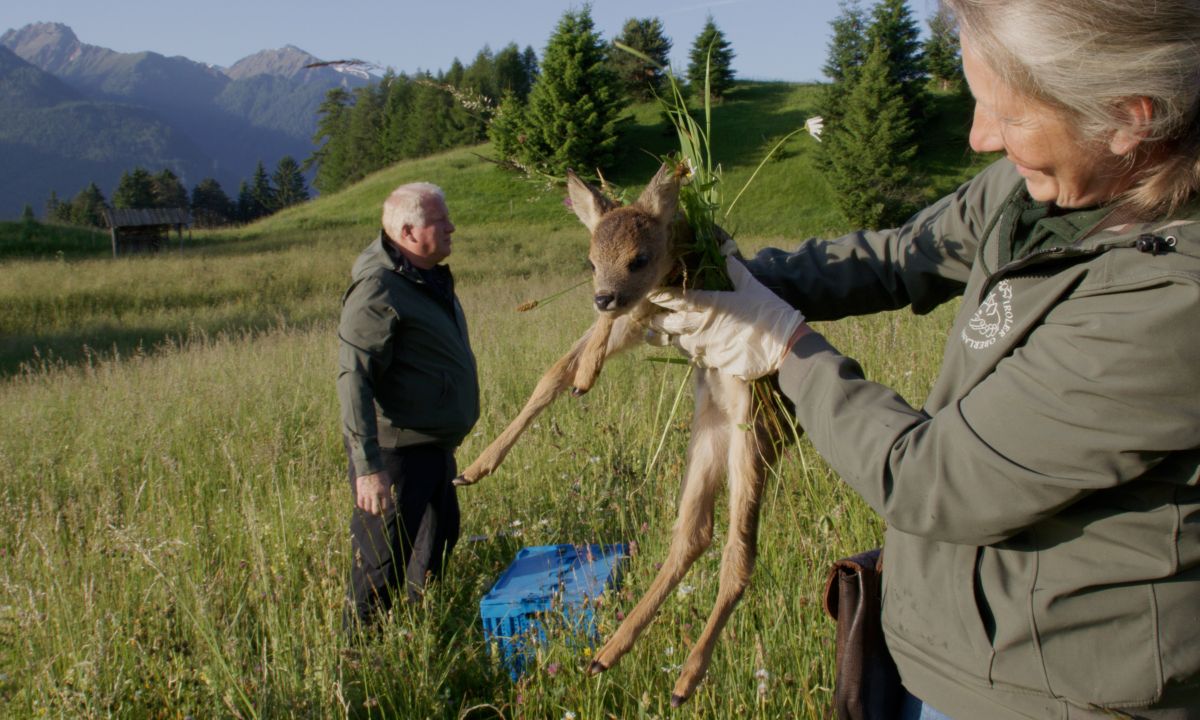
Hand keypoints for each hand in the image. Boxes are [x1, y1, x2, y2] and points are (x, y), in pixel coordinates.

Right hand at [355, 471, 393, 515]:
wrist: (369, 466)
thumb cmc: (381, 474)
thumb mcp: (387, 482)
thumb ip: (387, 493)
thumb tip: (387, 503)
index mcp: (384, 492)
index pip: (385, 507)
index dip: (385, 511)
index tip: (384, 511)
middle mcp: (375, 494)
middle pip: (375, 511)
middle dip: (377, 513)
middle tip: (377, 511)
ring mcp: (367, 494)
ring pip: (367, 508)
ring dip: (369, 509)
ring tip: (371, 506)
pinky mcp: (360, 492)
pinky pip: (360, 504)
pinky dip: (362, 506)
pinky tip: (365, 503)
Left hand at [646, 256, 806, 380]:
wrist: (784, 346)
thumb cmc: (770, 311)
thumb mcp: (752, 286)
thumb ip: (736, 271)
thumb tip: (727, 254)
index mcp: (712, 304)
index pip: (679, 298)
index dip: (663, 296)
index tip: (651, 293)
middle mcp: (703, 326)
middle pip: (670, 324)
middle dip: (658, 321)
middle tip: (650, 319)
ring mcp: (706, 346)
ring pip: (677, 343)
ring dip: (668, 339)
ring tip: (657, 336)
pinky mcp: (713, 361)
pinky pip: (693, 357)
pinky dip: (687, 352)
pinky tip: (685, 349)